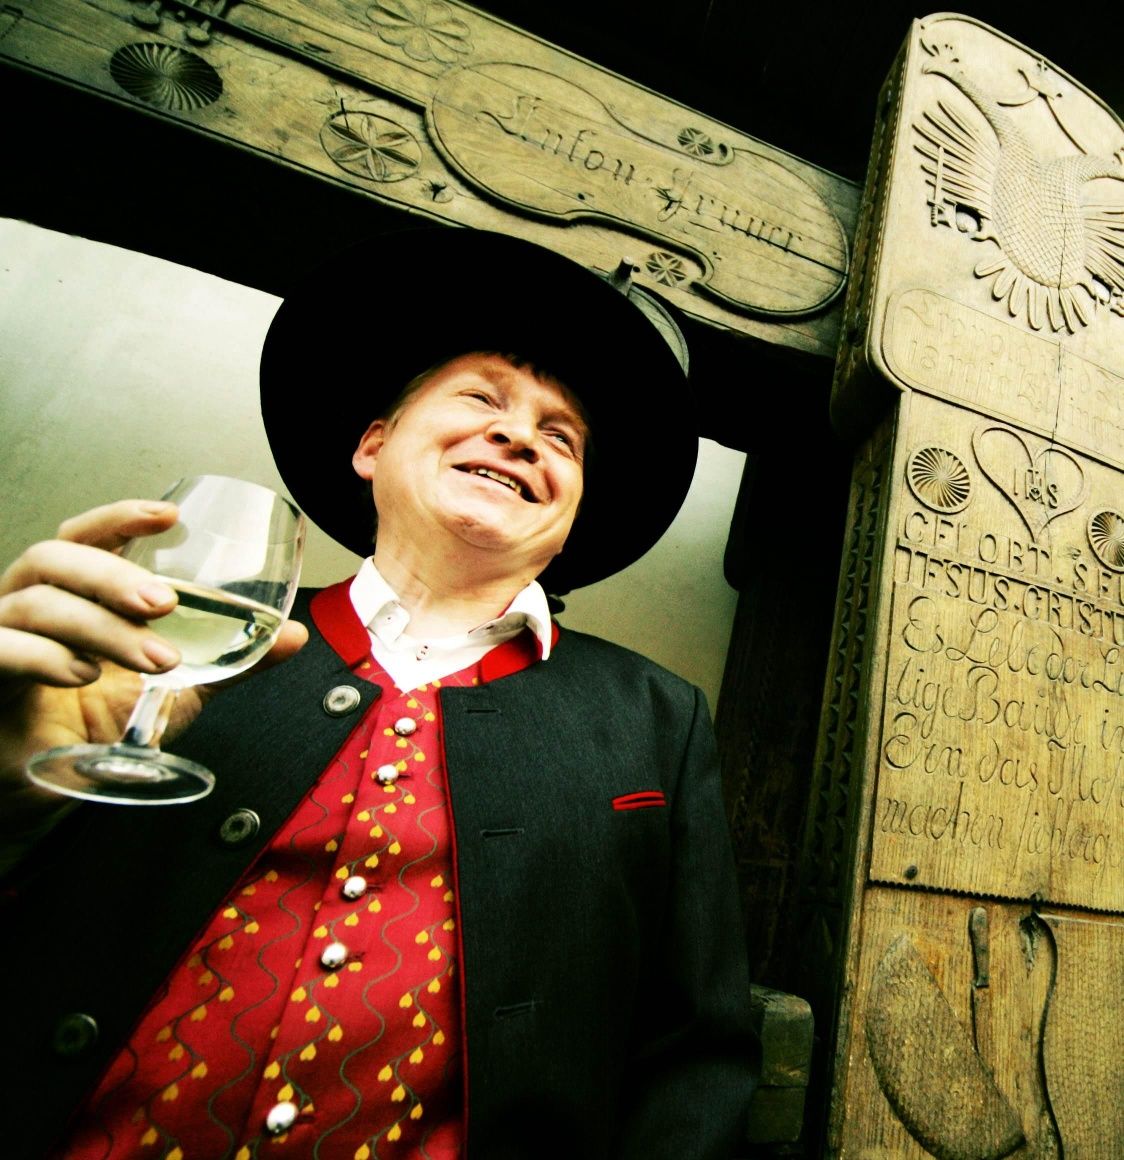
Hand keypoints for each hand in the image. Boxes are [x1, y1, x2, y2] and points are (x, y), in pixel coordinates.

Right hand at [0, 501, 306, 837]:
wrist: (40, 789)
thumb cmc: (95, 724)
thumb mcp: (176, 688)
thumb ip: (229, 660)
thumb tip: (294, 636)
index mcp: (71, 594)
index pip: (84, 537)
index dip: (119, 517)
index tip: (169, 516)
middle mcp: (27, 605)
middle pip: (56, 558)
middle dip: (114, 574)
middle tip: (166, 603)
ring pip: (36, 604)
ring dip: (102, 626)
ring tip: (155, 658)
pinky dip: (43, 656)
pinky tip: (82, 674)